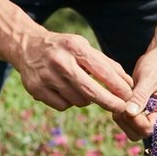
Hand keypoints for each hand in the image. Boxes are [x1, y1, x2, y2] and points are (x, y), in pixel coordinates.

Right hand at [13, 32, 135, 116]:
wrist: (27, 46)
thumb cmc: (63, 48)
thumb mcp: (84, 47)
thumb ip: (106, 64)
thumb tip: (129, 83)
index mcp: (75, 48)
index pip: (102, 71)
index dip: (118, 87)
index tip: (129, 96)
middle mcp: (60, 62)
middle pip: (90, 91)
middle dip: (110, 102)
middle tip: (122, 108)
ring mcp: (46, 77)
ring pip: (77, 101)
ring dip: (87, 100)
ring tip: (83, 88)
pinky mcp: (36, 90)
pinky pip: (63, 106)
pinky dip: (69, 102)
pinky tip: (66, 91)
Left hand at [115, 46, 156, 140]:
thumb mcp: (150, 78)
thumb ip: (140, 96)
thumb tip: (129, 113)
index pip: (148, 128)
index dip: (133, 120)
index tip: (124, 105)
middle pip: (141, 133)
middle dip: (127, 121)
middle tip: (119, 103)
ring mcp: (156, 115)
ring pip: (135, 129)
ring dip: (124, 117)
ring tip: (121, 99)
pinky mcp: (148, 110)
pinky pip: (134, 120)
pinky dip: (125, 112)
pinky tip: (123, 98)